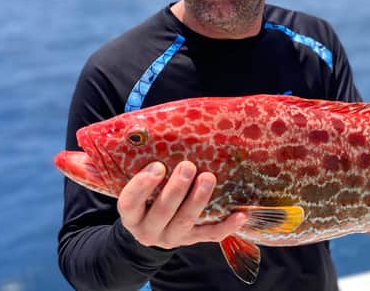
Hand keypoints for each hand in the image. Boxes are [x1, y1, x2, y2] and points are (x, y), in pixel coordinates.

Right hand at [117, 161, 246, 248]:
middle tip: (188, 166)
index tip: (157, 166)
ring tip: (209, 177)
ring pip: (185, 222)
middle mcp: (149, 230)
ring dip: (198, 200)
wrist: (153, 227)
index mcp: (131, 215)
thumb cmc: (148, 195)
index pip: (129, 204)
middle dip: (176, 189)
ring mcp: (172, 237)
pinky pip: (211, 235)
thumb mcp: (141, 185)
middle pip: (161, 213)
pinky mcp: (193, 239)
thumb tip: (160, 129)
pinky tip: (240, 214)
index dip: (141, 186)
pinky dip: (227, 226)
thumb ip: (147, 167)